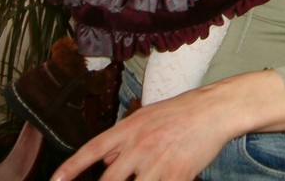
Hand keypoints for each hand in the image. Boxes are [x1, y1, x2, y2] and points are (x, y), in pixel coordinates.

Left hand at [50, 71, 284, 180]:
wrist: (214, 110)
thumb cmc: (182, 112)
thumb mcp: (147, 118)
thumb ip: (124, 140)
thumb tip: (104, 162)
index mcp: (129, 128)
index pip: (92, 149)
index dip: (70, 167)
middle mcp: (139, 145)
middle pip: (108, 180)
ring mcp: (156, 162)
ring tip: (139, 179)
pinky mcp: (175, 176)